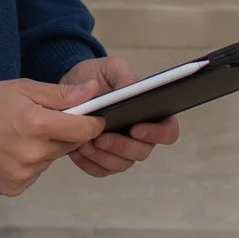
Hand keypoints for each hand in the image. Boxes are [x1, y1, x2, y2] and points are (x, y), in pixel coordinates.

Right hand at [0, 76, 106, 195]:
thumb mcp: (24, 89)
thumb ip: (61, 94)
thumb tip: (94, 92)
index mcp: (39, 125)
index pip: (85, 130)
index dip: (91, 122)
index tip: (89, 117)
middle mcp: (34, 154)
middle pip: (68, 145)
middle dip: (61, 133)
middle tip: (39, 121)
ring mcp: (23, 174)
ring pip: (50, 160)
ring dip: (43, 149)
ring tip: (17, 135)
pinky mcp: (14, 187)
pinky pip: (33, 174)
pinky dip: (28, 164)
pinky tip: (8, 150)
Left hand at [57, 55, 181, 177]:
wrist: (70, 87)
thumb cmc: (96, 76)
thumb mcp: (111, 67)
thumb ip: (123, 75)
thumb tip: (131, 88)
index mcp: (151, 114)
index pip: (168, 131)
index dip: (157, 134)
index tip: (136, 128)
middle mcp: (140, 136)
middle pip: (142, 152)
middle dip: (121, 146)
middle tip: (101, 137)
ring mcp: (122, 150)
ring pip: (121, 164)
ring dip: (102, 156)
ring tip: (85, 142)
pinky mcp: (102, 160)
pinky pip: (100, 170)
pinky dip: (88, 162)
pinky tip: (77, 149)